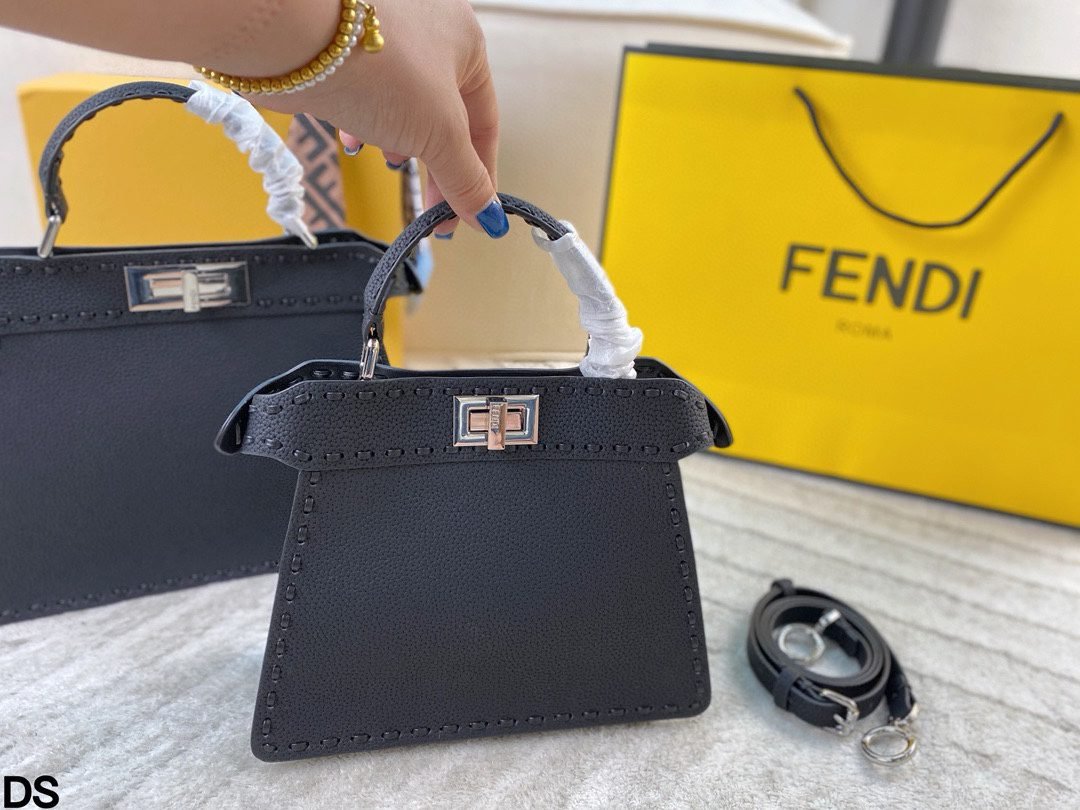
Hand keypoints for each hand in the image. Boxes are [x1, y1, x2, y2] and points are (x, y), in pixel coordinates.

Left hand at [255, 0, 503, 239]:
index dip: (479, 175)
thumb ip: (467, 179)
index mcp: (466, 41)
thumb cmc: (380, 65)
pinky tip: (352, 140)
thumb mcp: (440, 134)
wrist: (296, 34)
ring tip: (389, 161)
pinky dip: (365, 124)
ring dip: (400, 143)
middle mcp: (429, 32)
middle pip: (444, 118)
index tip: (469, 215)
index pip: (484, 122)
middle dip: (436, 164)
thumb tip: (487, 216)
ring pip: (404, 106)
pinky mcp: (342, 51)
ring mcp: (384, 38)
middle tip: (431, 210)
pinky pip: (365, 94)